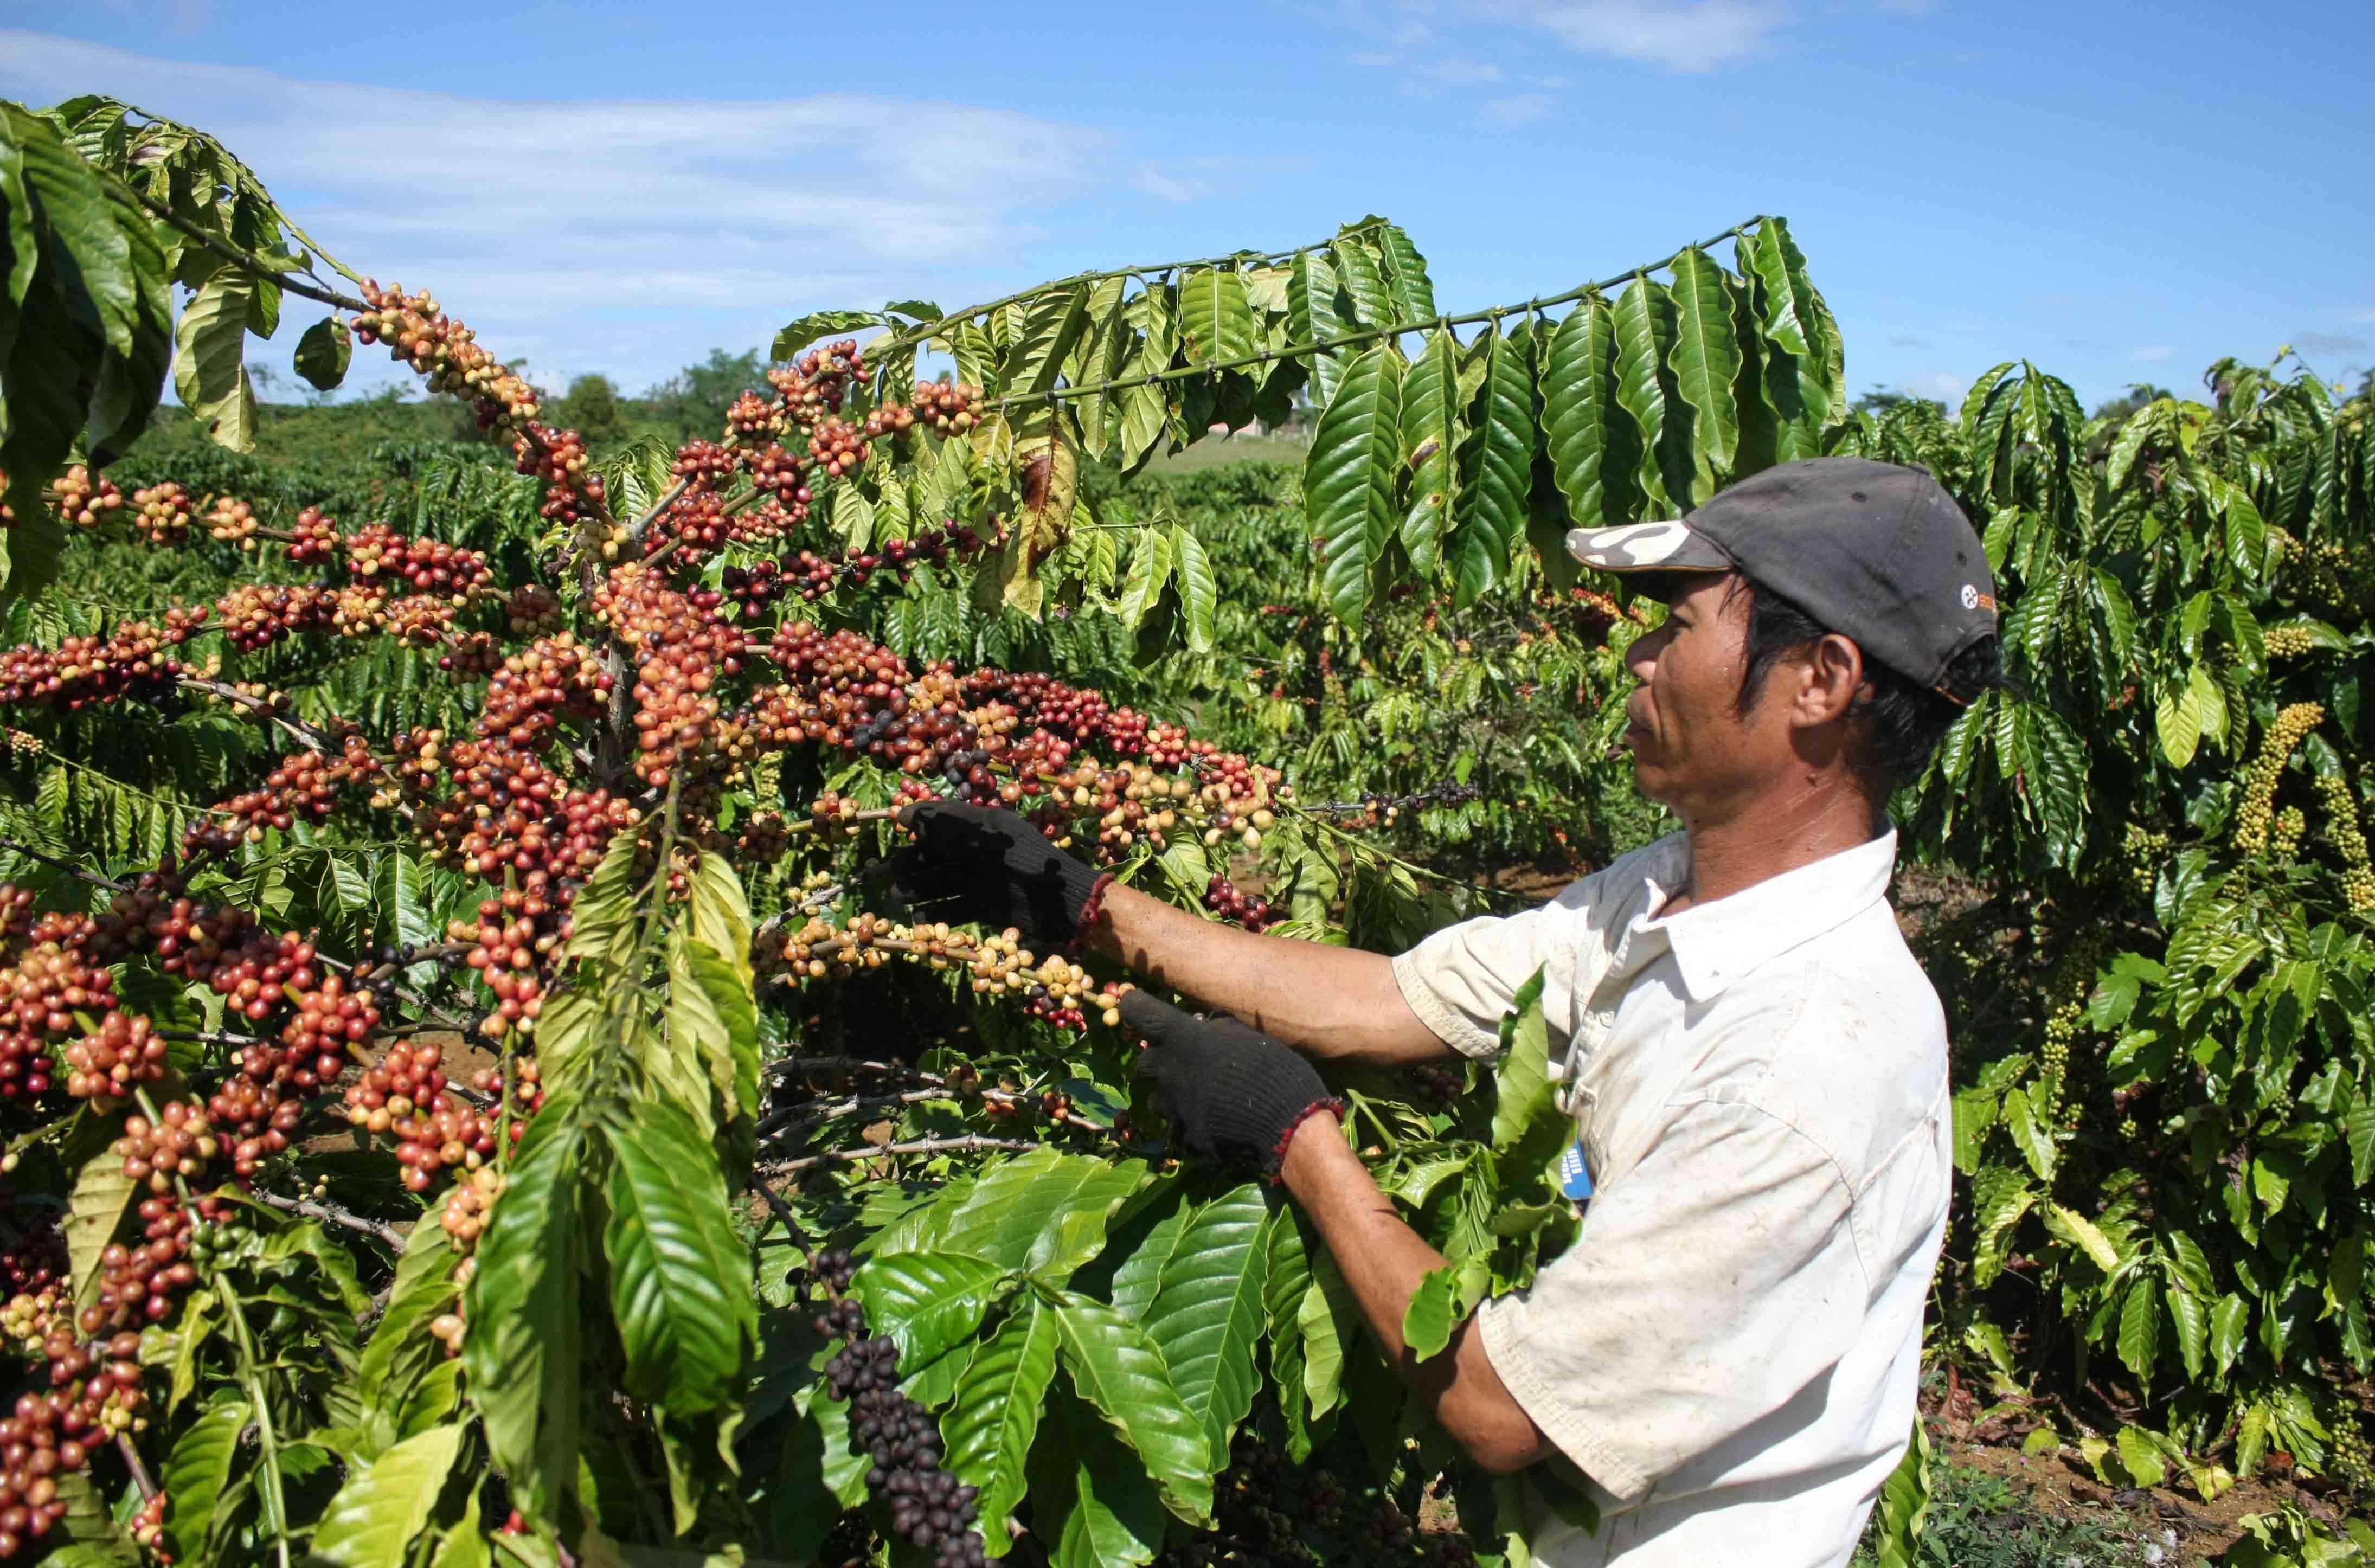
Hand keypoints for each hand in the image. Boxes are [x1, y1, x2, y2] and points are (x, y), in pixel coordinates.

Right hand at [877, 801, 1104, 948]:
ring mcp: (980, 881)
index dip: (920, 821)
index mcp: (984, 830)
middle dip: (910, 861)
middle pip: (936, 855)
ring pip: (940, 881)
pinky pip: (953, 909)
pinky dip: (936, 912)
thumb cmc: (1031, 861)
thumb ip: (951, 824)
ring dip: (918, 887)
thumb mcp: (991, 836)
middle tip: (882, 871)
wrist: (1064, 903)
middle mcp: (979, 854)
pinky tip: (918, 916)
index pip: (944, 821)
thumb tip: (909, 816)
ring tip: (897, 894)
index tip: (897, 823)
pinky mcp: (983, 908)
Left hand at [1126, 991, 1338, 1175]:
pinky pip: (1179, 1127)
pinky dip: (1191, 1123)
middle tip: (1184, 1061)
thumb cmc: (1273, 1068)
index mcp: (1184, 1037)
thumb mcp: (1247, 1035)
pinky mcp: (1185, 1135)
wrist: (1287, 1122)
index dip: (1135, 1007)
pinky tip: (1215, 1122)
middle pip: (1144, 1061)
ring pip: (1155, 1098)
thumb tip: (1206, 1024)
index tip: (1136, 1004)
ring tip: (1198, 1095)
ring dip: (1170, 1094)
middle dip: (1160, 1060)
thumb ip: (1218, 1030)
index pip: (1139, 1012)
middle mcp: (1170, 1070)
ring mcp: (1174, 1106)